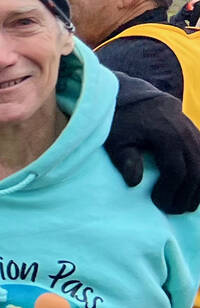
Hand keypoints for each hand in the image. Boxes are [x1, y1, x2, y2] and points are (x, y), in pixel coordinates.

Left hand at [105, 73, 199, 212]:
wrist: (135, 96)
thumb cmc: (122, 120)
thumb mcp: (116, 139)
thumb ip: (125, 159)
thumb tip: (134, 182)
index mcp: (166, 135)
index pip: (176, 171)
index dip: (170, 191)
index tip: (159, 204)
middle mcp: (186, 133)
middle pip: (195, 171)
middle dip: (186, 195)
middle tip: (173, 210)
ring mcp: (194, 132)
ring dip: (198, 188)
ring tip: (185, 205)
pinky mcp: (197, 133)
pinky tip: (195, 191)